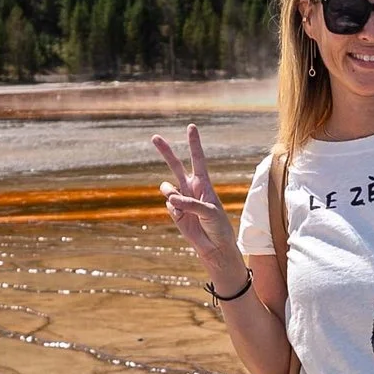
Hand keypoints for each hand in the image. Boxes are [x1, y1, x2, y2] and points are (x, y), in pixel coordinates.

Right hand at [151, 124, 243, 282]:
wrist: (214, 246)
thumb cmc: (218, 226)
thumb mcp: (210, 212)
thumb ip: (191, 203)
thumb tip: (171, 197)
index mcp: (204, 183)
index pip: (198, 159)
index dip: (194, 143)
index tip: (191, 127)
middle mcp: (191, 188)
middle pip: (175, 165)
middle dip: (165, 152)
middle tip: (154, 137)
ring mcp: (181, 199)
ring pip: (167, 187)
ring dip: (170, 193)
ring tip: (180, 204)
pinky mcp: (174, 212)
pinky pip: (169, 205)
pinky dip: (175, 211)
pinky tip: (185, 219)